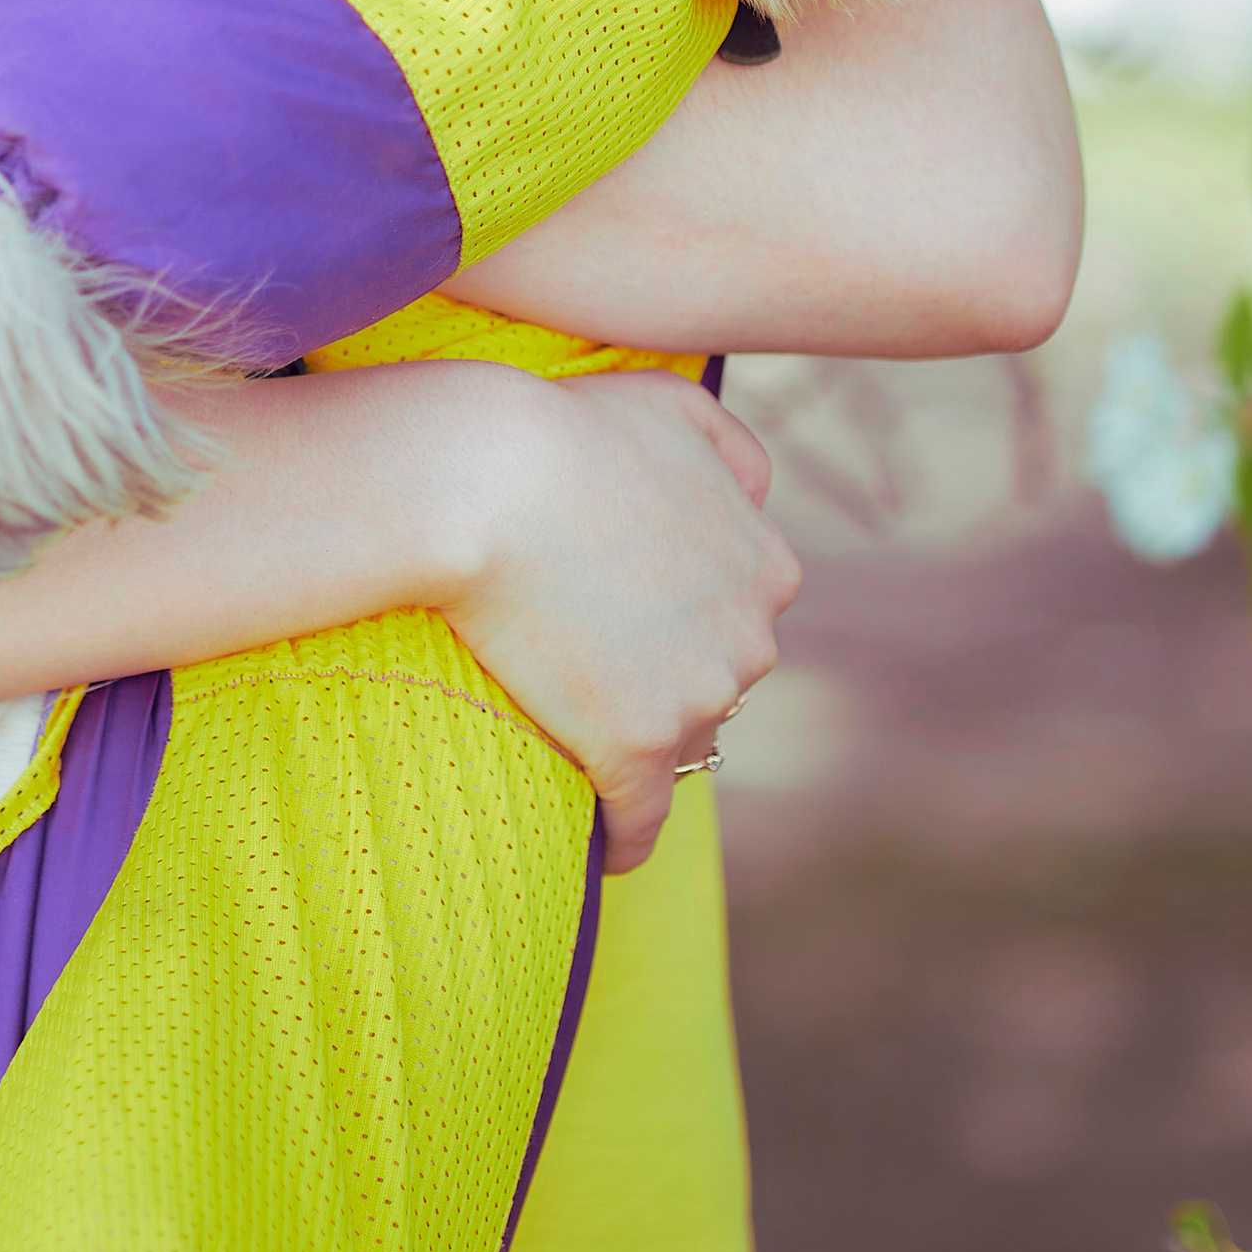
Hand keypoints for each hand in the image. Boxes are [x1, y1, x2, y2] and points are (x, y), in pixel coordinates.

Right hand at [437, 368, 798, 875]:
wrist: (483, 478)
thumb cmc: (561, 429)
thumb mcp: (671, 404)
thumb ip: (731, 447)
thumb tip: (759, 494)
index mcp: (768, 564)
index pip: (736, 619)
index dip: (679, 623)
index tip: (627, 625)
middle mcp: (753, 637)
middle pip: (716, 687)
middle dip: (667, 685)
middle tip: (589, 671)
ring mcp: (700, 697)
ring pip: (681, 748)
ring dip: (640, 750)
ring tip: (577, 741)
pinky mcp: (639, 749)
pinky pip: (642, 821)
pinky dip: (623, 836)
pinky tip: (602, 847)